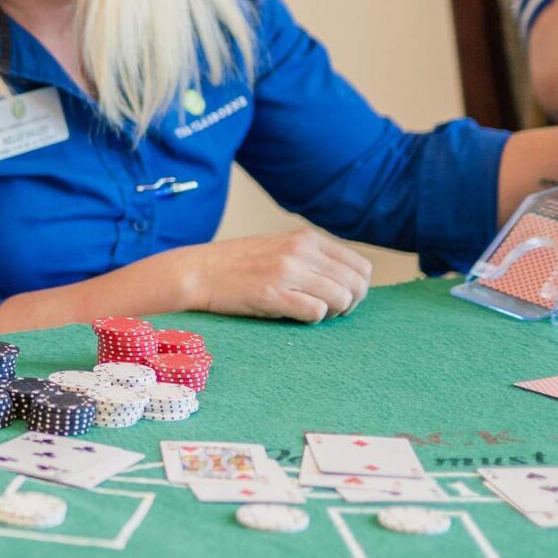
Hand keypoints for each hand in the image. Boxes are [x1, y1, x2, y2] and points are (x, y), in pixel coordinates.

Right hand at [167, 228, 372, 323]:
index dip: (357, 288)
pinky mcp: (273, 294)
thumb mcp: (280, 247)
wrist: (197, 272)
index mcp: (306, 238)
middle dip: (349, 304)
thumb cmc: (238, 265)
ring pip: (342, 299)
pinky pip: (316, 312)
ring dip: (331, 313)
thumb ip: (311, 257)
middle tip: (328, 311)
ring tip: (309, 313)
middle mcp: (301, 251)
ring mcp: (288, 272)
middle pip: (356, 285)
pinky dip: (311, 319)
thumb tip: (347, 280)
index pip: (361, 266)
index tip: (339, 298)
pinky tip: (294, 316)